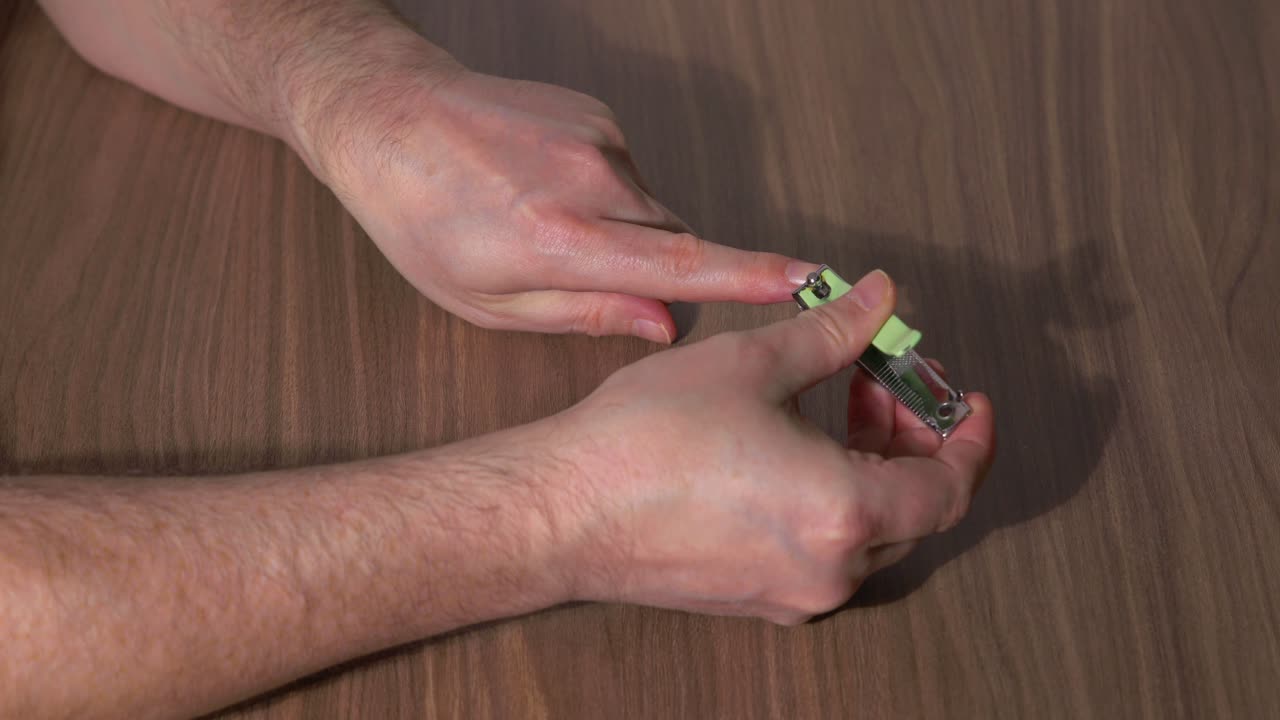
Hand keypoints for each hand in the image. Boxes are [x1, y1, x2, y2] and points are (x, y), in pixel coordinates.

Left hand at [319, 66, 815, 342]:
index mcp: (560, 241)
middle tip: (588, 278)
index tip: (808, 282)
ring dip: (619, 229)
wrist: (385, 112)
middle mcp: (591, 184)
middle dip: (654, 270)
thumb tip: (663, 328)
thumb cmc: (419, 218)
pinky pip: (625, 171)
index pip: (682, 265)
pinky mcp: (595, 114)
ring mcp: (597, 140)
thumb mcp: (486, 301)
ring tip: (544, 224)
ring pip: (650, 208)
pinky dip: (601, 191)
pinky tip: (542, 188)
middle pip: (676, 241)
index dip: (751, 278)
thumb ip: (584, 315)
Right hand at [541, 269, 995, 623]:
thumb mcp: (751, 363)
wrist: (562, 510)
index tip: (966, 400)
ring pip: (867, 531)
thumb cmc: (644, 443)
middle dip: (911, 437)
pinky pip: (822, 548)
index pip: (949, 488)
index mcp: (844, 517)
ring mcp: (789, 593)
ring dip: (869, 464)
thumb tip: (879, 300)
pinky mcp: (753, 595)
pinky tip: (794, 445)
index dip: (969, 438)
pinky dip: (832, 497)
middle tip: (885, 380)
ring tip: (835, 401)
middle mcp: (827, 571)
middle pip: (913, 510)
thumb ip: (834, 333)